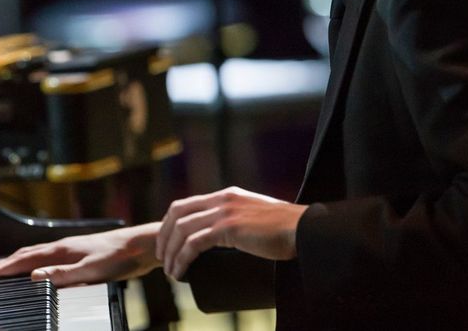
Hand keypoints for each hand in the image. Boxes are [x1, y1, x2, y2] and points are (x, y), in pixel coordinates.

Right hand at [0, 222, 161, 286]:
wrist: (138, 246)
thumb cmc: (118, 257)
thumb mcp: (89, 270)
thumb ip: (62, 274)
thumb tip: (34, 276)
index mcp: (62, 250)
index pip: (26, 259)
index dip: (6, 268)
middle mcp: (63, 247)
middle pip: (28, 254)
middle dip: (7, 264)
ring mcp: (71, 248)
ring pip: (38, 254)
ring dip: (20, 260)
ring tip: (8, 267)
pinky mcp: (80, 253)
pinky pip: (49, 257)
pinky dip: (36, 261)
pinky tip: (41, 267)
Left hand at [155, 186, 307, 279]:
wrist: (304, 229)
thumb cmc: (287, 230)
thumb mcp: (257, 217)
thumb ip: (242, 221)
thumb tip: (232, 239)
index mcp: (227, 195)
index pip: (187, 204)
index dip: (171, 222)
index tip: (167, 241)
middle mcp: (222, 199)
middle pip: (178, 213)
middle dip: (164, 236)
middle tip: (163, 256)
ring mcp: (224, 212)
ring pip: (182, 229)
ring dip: (170, 252)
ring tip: (170, 271)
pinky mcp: (228, 228)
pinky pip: (194, 243)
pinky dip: (182, 258)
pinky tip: (179, 271)